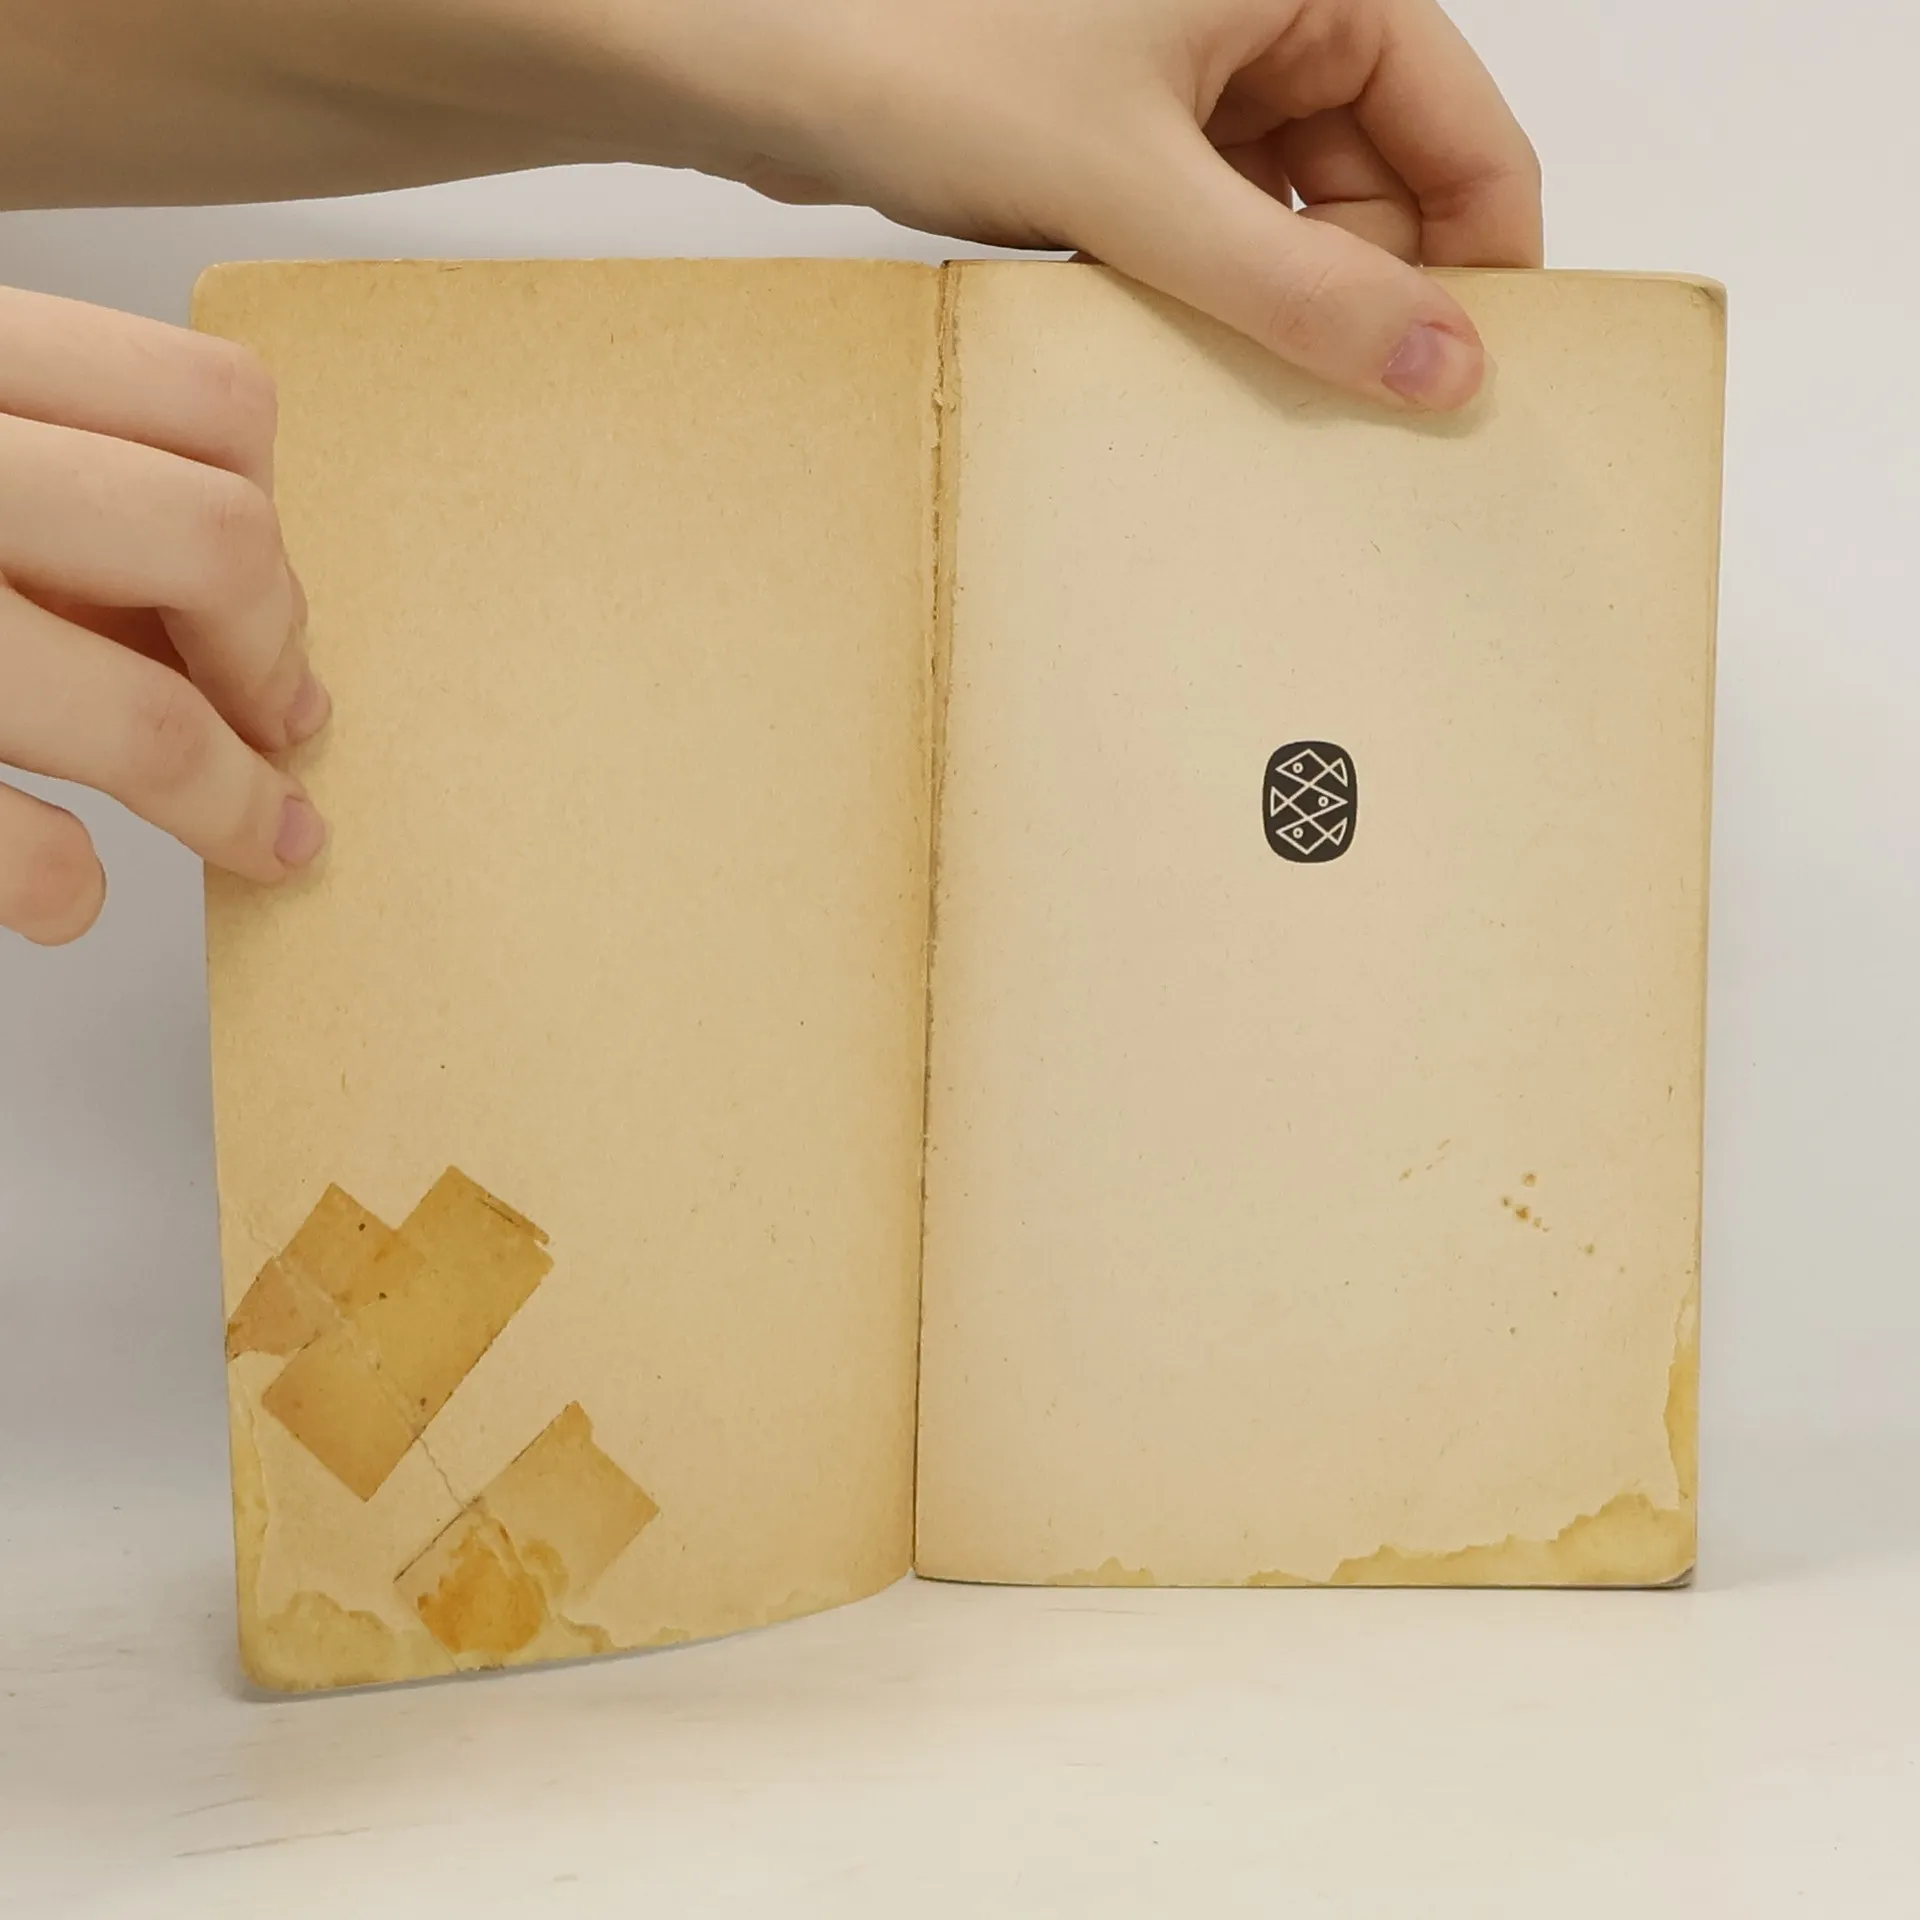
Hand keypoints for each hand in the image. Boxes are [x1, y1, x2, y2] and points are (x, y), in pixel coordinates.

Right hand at [0, 288, 327, 944]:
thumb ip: (76, 480)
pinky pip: (15, 843)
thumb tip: (250, 606)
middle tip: (284, 724)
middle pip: (215, 544)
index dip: (275, 517)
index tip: (272, 602)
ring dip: (224, 799)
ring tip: (259, 838)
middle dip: (273, 658)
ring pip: (142, 716)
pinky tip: (69, 889)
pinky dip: (58, 886)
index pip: (214, 403)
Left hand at [668, 0, 1540, 408]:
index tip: (1470, 377)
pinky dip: (1208, 293)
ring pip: (1293, 214)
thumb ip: (1299, 287)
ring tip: (1252, 385)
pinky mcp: (1120, 134)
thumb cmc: (924, 56)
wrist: (757, 65)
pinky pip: (1211, 229)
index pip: (1462, 122)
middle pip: (1382, 179)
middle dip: (1369, 292)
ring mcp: (1187, 76)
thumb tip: (1441, 366)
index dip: (1479, 256)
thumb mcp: (1141, 190)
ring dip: (1281, 303)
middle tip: (1350, 411)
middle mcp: (1258, 15)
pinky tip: (1183, 350)